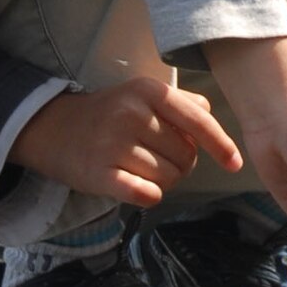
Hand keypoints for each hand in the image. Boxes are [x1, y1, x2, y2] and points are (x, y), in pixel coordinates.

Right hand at [12, 76, 241, 208]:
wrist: (51, 128)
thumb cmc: (108, 113)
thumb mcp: (141, 94)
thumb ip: (181, 102)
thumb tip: (211, 118)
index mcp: (148, 91)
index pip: (197, 119)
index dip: (220, 144)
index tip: (234, 162)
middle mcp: (132, 114)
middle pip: (185, 155)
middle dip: (182, 164)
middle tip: (160, 158)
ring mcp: (114, 144)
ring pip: (168, 177)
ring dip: (164, 180)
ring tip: (144, 168)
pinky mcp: (100, 173)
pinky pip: (145, 193)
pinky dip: (150, 194)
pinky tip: (141, 187)